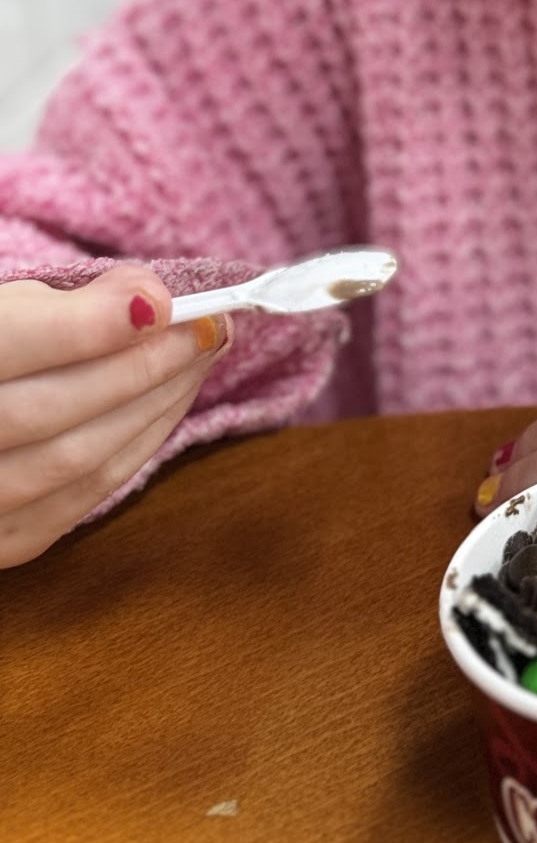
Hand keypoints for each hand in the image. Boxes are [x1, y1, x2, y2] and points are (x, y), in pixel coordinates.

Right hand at [0, 266, 231, 567]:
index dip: (92, 325)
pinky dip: (137, 445)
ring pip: (78, 460)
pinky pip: (83, 497)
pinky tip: (169, 404)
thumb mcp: (8, 314)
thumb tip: (151, 299)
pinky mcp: (2, 543)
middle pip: (54, 409)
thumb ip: (68, 306)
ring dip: (157, 405)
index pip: (11, 346)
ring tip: (202, 359)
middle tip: (210, 328)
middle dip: (147, 364)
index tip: (164, 303)